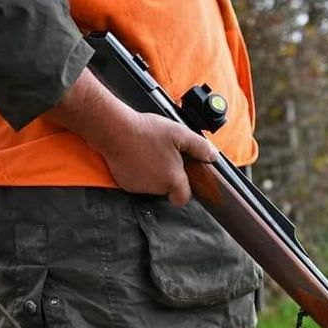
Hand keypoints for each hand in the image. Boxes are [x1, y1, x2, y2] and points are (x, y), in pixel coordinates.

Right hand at [45, 69, 217, 205]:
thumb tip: (213, 156)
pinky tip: (136, 156)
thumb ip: (199, 146)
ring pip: (151, 186)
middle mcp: (156, 188)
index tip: (182, 176)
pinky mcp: (125, 184)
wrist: (114, 130)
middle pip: (167, 189)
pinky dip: (137, 172)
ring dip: (152, 174)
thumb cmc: (147, 132)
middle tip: (164, 155)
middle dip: (167, 176)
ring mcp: (139, 187)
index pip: (183, 198)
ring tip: (149, 152)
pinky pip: (136, 182)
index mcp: (172, 180)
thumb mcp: (179, 133)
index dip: (184, 189)